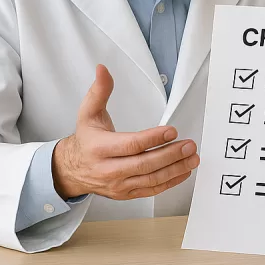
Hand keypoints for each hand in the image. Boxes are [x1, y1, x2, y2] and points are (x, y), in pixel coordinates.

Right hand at [52, 65, 199, 199]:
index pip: (130, 145)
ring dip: (175, 169)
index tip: (171, 131)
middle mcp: (108, 169)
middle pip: (144, 164)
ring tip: (192, 158)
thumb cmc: (86, 140)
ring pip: (150, 179)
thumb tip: (103, 70)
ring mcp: (117, 184)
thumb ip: (99, 91)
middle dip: (170, 155)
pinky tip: (183, 171)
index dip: (153, 138)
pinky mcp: (125, 194)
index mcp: (99, 148)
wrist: (72, 169)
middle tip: (189, 145)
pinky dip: (170, 182)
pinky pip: (150, 190)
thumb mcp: (88, 113)